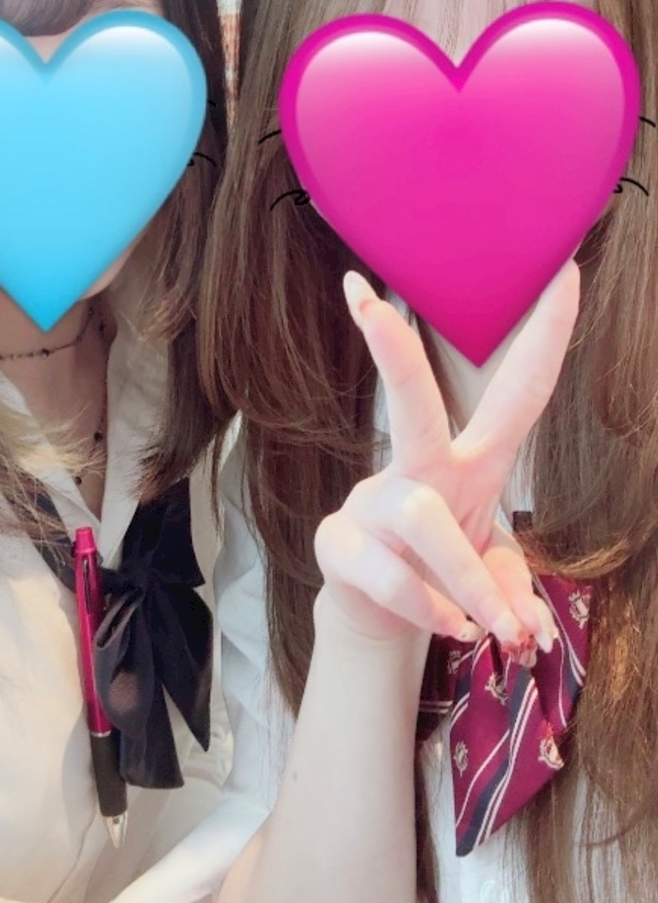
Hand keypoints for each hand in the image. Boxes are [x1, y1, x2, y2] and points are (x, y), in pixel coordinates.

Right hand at [314, 262, 580, 649]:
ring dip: (465, 576)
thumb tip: (530, 629)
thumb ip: (514, 588)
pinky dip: (427, 609)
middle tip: (371, 306)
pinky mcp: (338, 543)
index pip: (518, 391)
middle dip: (396, 355)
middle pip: (412, 405)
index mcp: (473, 460)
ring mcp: (373, 502)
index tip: (564, 271)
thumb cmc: (441, 568)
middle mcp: (422, 470)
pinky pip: (389, 573)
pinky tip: (448, 628)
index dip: (547, 337)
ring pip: (421, 517)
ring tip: (490, 631)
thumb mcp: (493, 572)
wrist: (376, 613)